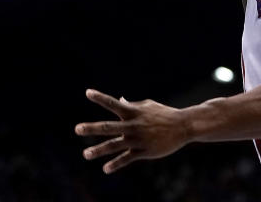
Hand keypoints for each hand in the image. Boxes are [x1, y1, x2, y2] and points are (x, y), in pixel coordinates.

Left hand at [75, 89, 190, 173]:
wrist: (183, 126)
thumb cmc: (164, 114)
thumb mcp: (148, 106)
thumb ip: (132, 105)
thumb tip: (120, 99)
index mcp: (133, 112)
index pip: (113, 103)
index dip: (100, 98)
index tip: (87, 92)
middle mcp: (133, 125)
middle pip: (108, 127)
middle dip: (92, 128)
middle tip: (77, 129)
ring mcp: (138, 139)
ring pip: (115, 145)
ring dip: (99, 150)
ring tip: (86, 154)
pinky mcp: (144, 151)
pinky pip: (127, 158)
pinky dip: (116, 164)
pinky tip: (106, 169)